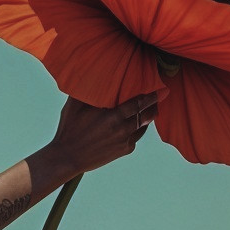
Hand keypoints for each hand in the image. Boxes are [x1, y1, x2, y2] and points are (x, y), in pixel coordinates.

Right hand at [49, 87, 165, 177]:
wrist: (68, 157)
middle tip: (160, 95)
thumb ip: (87, 90)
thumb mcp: (74, 105)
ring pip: (144, 126)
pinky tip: (135, 122)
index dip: (152, 95)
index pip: (139, 103)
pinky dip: (137, 128)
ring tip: (150, 107)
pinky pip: (137, 136)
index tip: (161, 89)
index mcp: (112, 116)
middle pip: (146, 114)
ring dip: (148, 116)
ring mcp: (125, 141)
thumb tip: (92, 72)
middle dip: (154, 104)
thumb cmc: (69, 129)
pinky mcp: (125, 151)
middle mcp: (122, 129)